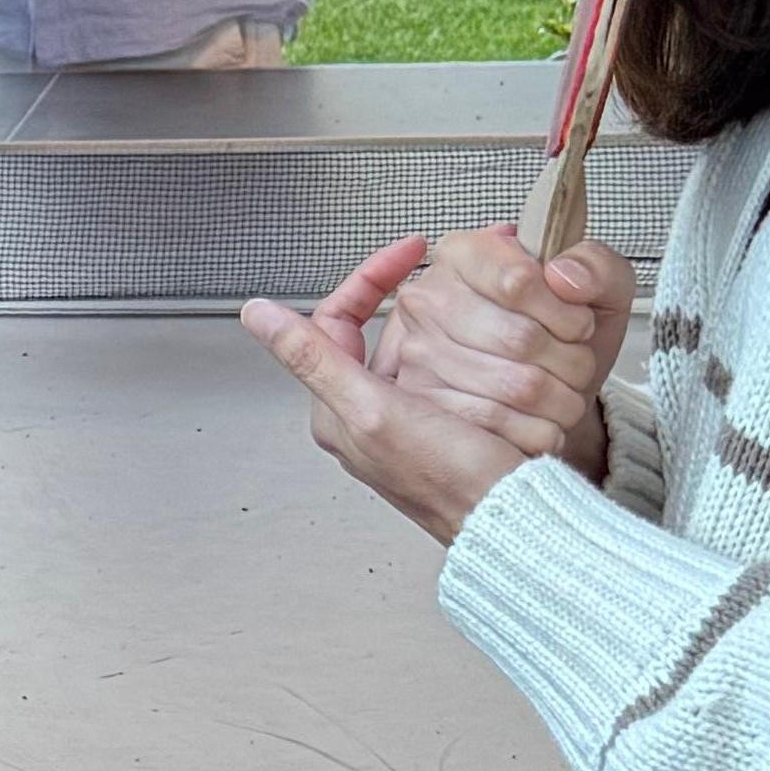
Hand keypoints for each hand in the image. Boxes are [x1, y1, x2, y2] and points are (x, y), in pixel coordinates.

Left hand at [239, 228, 624, 547]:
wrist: (512, 520)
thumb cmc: (447, 482)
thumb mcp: (371, 410)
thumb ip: (311, 359)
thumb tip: (256, 316)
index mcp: (339, 407)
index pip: (340, 316)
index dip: (372, 275)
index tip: (411, 250)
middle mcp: (369, 412)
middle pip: (388, 327)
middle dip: (426, 293)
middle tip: (461, 267)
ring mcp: (408, 417)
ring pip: (427, 343)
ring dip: (457, 315)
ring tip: (486, 296)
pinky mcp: (446, 423)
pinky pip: (458, 366)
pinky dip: (479, 344)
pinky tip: (500, 337)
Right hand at [363, 222, 632, 461]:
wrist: (541, 388)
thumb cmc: (561, 334)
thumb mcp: (597, 287)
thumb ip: (596, 266)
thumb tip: (564, 277)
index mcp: (464, 254)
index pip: (518, 280)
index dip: (566, 313)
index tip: (581, 324)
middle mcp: (428, 300)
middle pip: (519, 339)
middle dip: (571, 361)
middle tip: (578, 364)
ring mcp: (418, 356)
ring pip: (516, 387)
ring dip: (562, 399)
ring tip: (567, 393)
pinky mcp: (426, 408)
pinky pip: (500, 425)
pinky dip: (540, 430)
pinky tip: (546, 420)